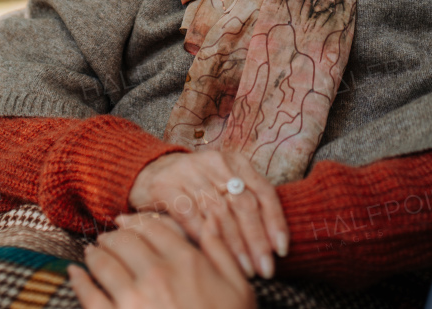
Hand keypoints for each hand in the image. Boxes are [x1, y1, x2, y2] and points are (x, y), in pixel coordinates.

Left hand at [68, 213, 254, 308]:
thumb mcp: (238, 287)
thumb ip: (220, 250)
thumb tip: (210, 219)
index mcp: (186, 261)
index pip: (154, 228)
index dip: (138, 222)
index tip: (127, 222)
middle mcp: (157, 273)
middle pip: (126, 241)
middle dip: (114, 236)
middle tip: (106, 237)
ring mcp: (133, 298)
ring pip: (105, 264)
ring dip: (95, 255)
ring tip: (91, 253)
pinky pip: (90, 296)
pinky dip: (79, 281)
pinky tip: (75, 274)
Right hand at [128, 149, 288, 278]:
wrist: (151, 170)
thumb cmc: (196, 184)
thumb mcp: (224, 183)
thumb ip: (246, 202)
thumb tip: (273, 244)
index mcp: (236, 162)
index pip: (263, 192)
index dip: (275, 222)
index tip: (281, 250)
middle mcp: (216, 164)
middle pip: (244, 205)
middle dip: (257, 240)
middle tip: (265, 268)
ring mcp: (190, 174)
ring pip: (219, 212)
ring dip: (234, 245)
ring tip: (245, 269)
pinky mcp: (166, 186)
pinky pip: (189, 214)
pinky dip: (203, 236)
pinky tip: (212, 254)